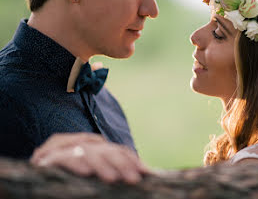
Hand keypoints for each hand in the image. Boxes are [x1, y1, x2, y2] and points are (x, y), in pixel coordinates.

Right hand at [30, 133, 148, 183]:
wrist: (37, 184)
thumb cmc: (72, 181)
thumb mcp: (99, 174)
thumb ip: (117, 170)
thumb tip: (149, 172)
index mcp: (95, 147)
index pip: (117, 150)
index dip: (131, 160)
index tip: (146, 172)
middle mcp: (80, 144)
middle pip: (105, 150)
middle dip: (121, 164)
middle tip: (134, 179)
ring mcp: (63, 148)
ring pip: (88, 152)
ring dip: (102, 166)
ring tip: (113, 179)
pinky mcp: (46, 158)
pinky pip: (63, 158)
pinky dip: (75, 163)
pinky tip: (86, 172)